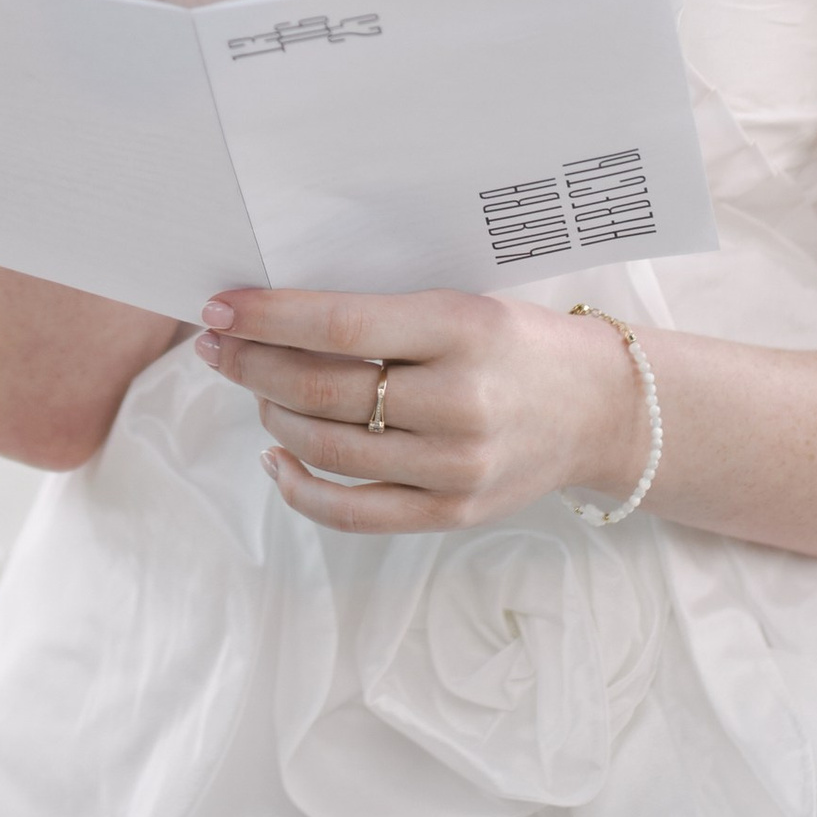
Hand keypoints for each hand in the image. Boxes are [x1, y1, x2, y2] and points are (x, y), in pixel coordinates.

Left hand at [192, 286, 648, 531]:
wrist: (601, 408)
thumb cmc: (518, 342)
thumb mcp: (462, 304)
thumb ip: (384, 312)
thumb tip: (274, 315)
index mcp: (464, 329)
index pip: (343, 324)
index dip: (269, 318)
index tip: (220, 308)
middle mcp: (461, 401)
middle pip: (325, 390)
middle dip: (253, 366)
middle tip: (215, 347)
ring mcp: (457, 466)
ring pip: (330, 449)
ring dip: (273, 416)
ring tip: (255, 391)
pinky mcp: (453, 513)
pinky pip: (354, 512)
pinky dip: (300, 487)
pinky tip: (275, 457)